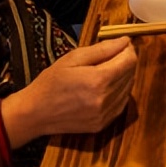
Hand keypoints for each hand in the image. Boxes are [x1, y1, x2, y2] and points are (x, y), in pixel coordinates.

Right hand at [0, 37, 137, 144]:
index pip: (129, 61)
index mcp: (98, 81)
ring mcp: (105, 115)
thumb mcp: (73, 58)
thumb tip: (124, 41)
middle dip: (124, 61)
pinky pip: (121, 103)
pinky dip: (117, 93)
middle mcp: (105, 99)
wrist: (35, 113)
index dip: (127, 49)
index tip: (120, 45)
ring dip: (121, 77)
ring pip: (128, 88)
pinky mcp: (102, 124)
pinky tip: (103, 87)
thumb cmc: (51, 82)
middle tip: (109, 56)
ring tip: (102, 72)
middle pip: (131, 74)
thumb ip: (102, 49)